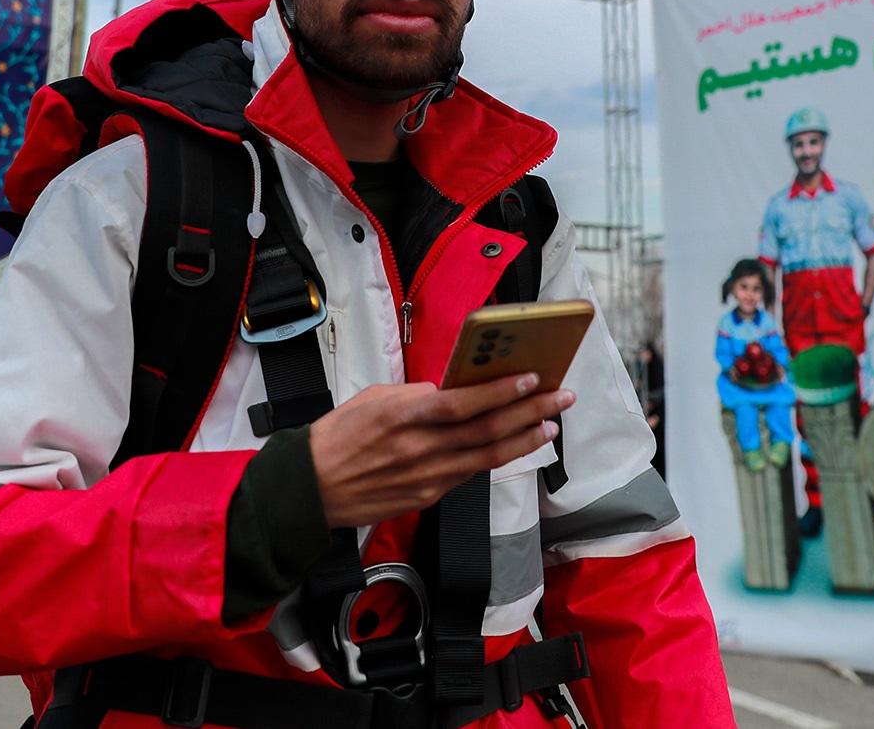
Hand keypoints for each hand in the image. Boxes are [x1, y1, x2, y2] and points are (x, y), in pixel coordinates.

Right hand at [308, 374, 572, 528]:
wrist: (312, 488)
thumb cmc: (339, 437)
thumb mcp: (375, 399)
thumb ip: (416, 396)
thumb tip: (451, 391)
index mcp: (404, 415)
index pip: (463, 402)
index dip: (502, 391)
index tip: (533, 378)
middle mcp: (421, 447)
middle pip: (487, 429)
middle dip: (530, 412)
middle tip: (561, 399)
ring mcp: (427, 475)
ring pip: (488, 456)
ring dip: (524, 440)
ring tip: (550, 426)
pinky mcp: (428, 496)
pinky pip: (470, 473)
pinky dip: (497, 458)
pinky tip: (516, 447)